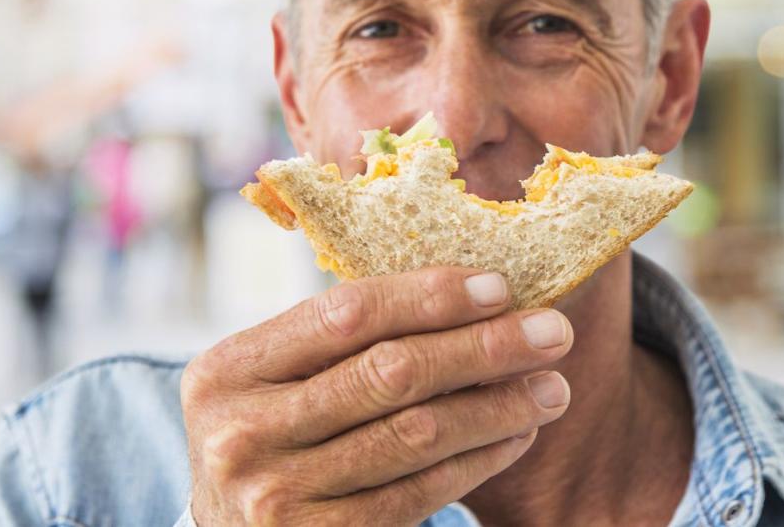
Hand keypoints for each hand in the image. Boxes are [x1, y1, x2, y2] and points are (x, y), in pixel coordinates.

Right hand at [181, 267, 573, 524]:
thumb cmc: (270, 434)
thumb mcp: (272, 379)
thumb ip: (341, 339)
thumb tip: (474, 294)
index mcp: (229, 369)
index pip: (347, 314)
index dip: (430, 296)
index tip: (501, 286)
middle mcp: (243, 433)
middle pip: (390, 373)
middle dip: (484, 348)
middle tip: (554, 332)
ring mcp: (278, 497)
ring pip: (416, 435)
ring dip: (498, 407)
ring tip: (552, 386)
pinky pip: (419, 492)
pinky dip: (479, 459)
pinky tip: (516, 435)